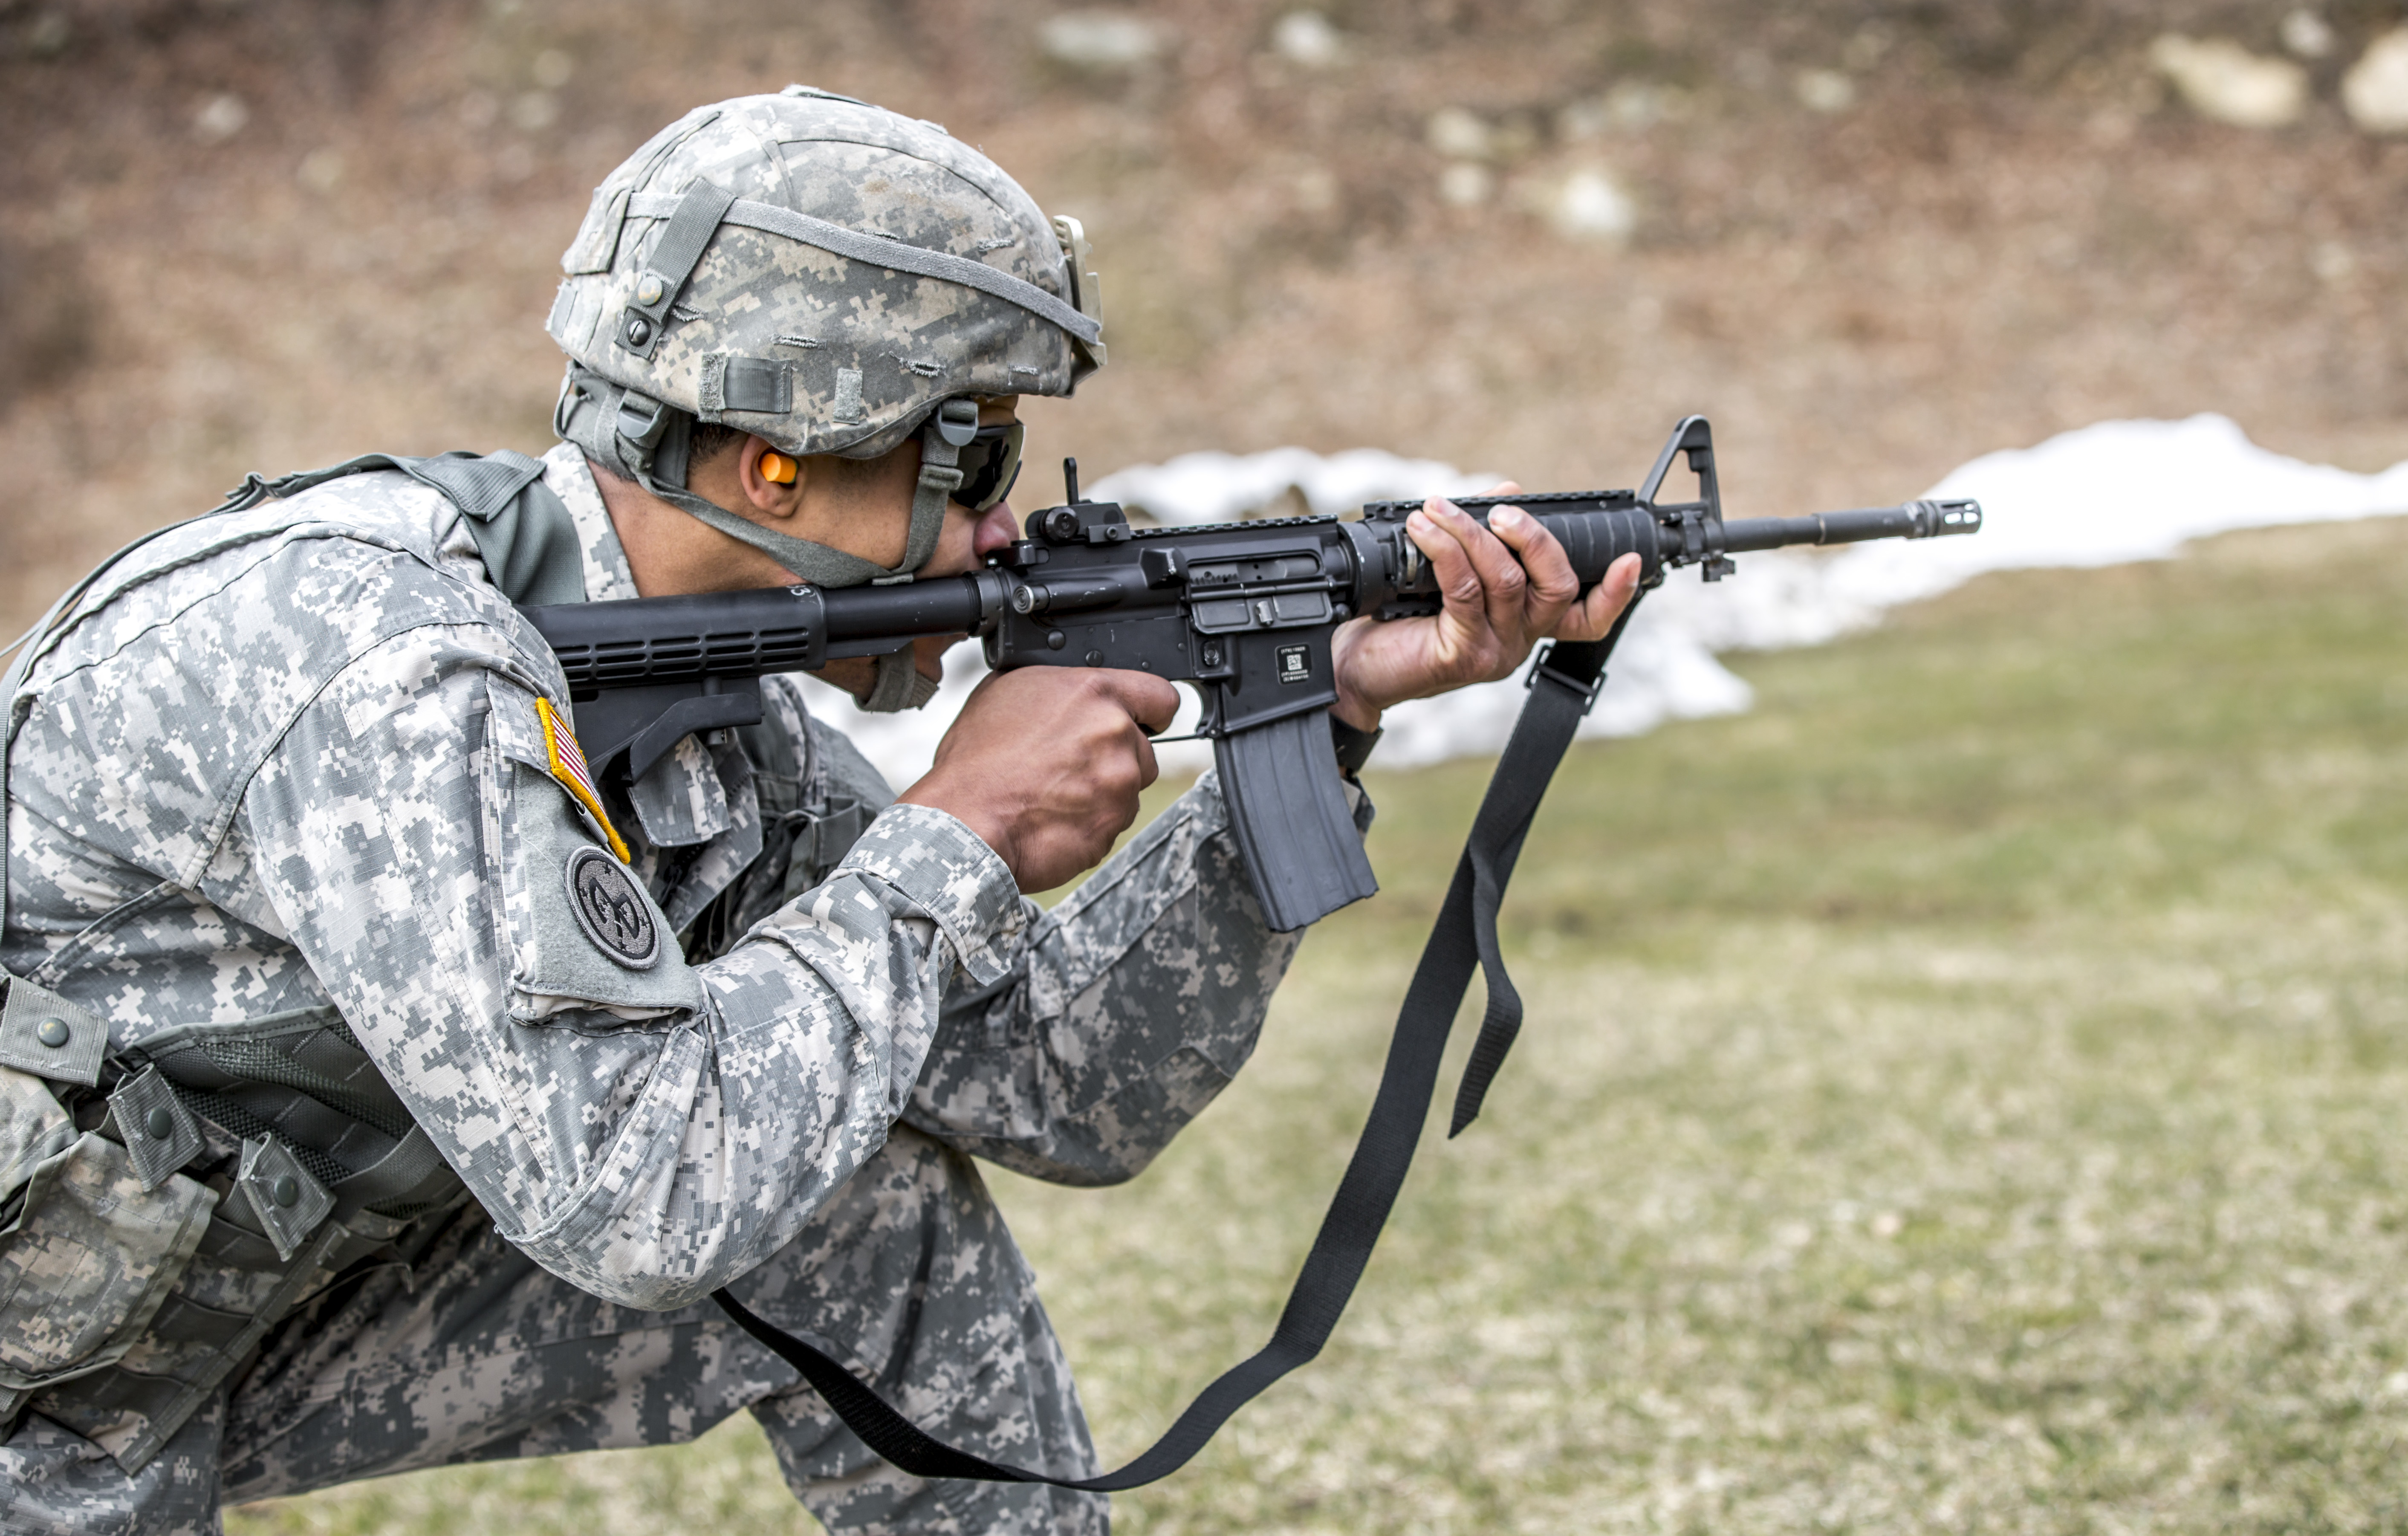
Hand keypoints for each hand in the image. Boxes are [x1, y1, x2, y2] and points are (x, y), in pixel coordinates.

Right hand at [899, 667, 1180, 891]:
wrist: (965, 824)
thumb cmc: (976, 763)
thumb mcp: (1004, 693)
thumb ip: (1054, 686)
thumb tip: (1068, 690)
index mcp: (1093, 694)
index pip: (1161, 696)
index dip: (1150, 711)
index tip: (1142, 721)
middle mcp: (1115, 735)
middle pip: (1142, 748)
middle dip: (1114, 757)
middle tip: (1069, 766)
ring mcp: (1119, 785)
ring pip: (1127, 788)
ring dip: (1102, 792)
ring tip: (1053, 793)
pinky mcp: (1113, 826)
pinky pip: (1112, 822)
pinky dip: (1090, 822)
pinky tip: (1053, 817)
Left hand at [1330, 484, 1643, 728]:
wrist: (1354, 668)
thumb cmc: (1400, 619)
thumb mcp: (1446, 574)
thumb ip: (1484, 540)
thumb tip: (1509, 492)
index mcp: (1526, 622)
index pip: (1587, 616)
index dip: (1615, 592)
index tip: (1632, 559)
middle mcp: (1519, 640)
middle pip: (1556, 586)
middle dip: (1535, 538)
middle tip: (1499, 512)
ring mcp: (1495, 651)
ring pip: (1507, 581)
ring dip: (1471, 533)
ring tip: (1437, 508)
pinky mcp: (1463, 655)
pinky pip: (1465, 591)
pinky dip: (1445, 551)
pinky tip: (1423, 530)